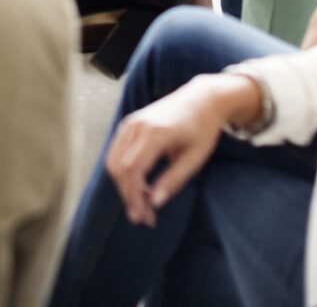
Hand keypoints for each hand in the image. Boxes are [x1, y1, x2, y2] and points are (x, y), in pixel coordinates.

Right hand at [104, 74, 256, 225]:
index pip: (133, 169)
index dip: (134, 196)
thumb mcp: (195, 157)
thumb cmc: (203, 128)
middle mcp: (137, 125)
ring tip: (142, 203)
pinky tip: (138, 186)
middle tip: (144, 217)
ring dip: (124, 185)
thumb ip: (174, 180)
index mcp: (155, 133)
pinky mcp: (128, 124)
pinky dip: (122, 172)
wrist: (201, 99)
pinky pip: (116, 152)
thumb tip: (155, 202)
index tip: (144, 217)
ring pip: (114, 161)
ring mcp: (130, 122)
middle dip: (128, 195)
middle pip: (119, 167)